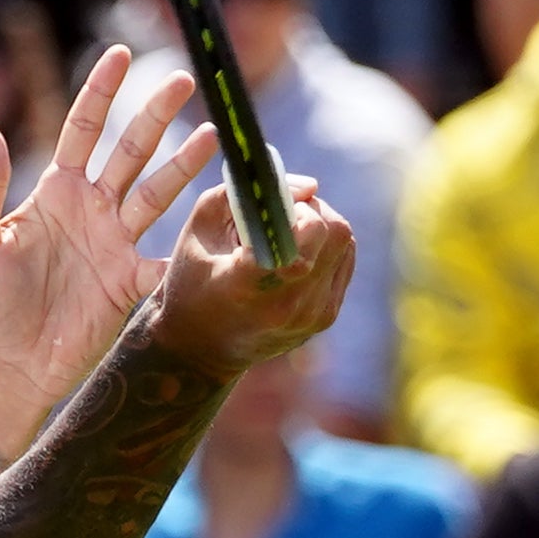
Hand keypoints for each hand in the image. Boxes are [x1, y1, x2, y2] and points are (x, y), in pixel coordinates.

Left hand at [0, 50, 216, 450]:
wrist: (10, 362)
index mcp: (57, 190)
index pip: (83, 128)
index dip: (101, 90)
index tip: (120, 53)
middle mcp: (93, 209)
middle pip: (131, 150)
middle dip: (157, 114)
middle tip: (184, 79)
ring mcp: (116, 243)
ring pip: (158, 193)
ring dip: (185, 164)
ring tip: (213, 133)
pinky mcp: (131, 282)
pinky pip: (167, 259)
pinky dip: (191, 245)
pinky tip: (218, 221)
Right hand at [135, 148, 355, 389]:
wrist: (199, 351)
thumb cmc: (193, 280)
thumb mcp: (202, 224)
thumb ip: (245, 191)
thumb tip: (310, 186)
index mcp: (249, 281)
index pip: (306, 230)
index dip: (297, 207)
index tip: (276, 207)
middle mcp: (286, 304)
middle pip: (333, 230)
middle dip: (311, 211)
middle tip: (282, 218)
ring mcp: (310, 315)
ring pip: (344, 242)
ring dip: (320, 228)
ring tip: (287, 238)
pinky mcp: (324, 319)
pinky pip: (345, 261)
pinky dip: (326, 249)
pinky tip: (297, 255)